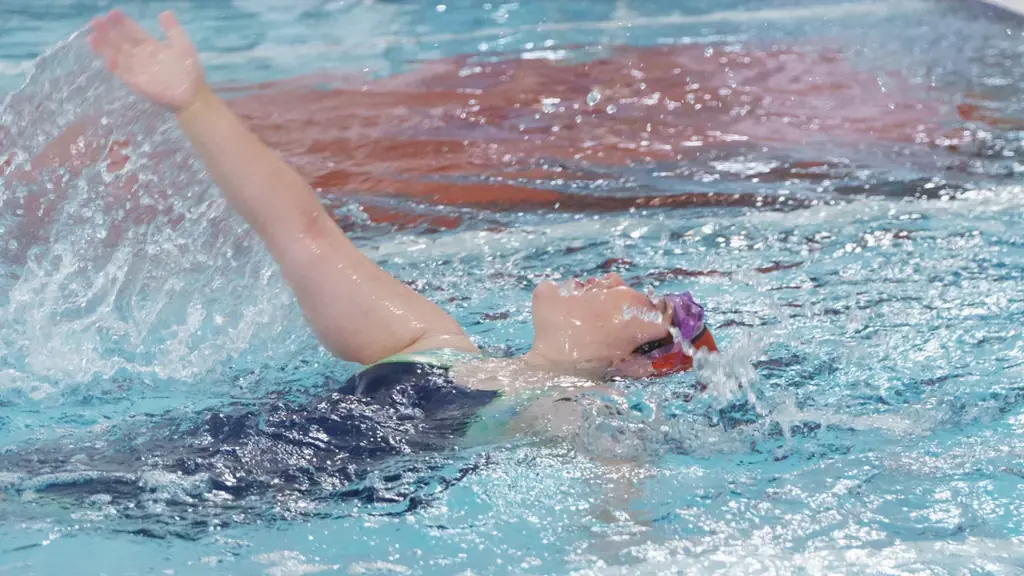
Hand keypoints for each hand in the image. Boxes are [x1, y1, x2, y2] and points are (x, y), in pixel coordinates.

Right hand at [88, 10, 205, 111]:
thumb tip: (164, 12)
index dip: (123, 22)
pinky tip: (107, 58)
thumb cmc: (189, 71)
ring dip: (105, 47)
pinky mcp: (137, 83)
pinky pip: (124, 74)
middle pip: (121, 41)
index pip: (133, 31)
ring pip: (118, 55)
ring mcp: (137, 69)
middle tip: (95, 21)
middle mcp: (140, 56)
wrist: (193, 95)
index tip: (112, 12)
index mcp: (150, 45)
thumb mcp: (182, 45)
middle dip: (108, 31)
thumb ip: (172, 30)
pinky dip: (115, 66)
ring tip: (92, 36)